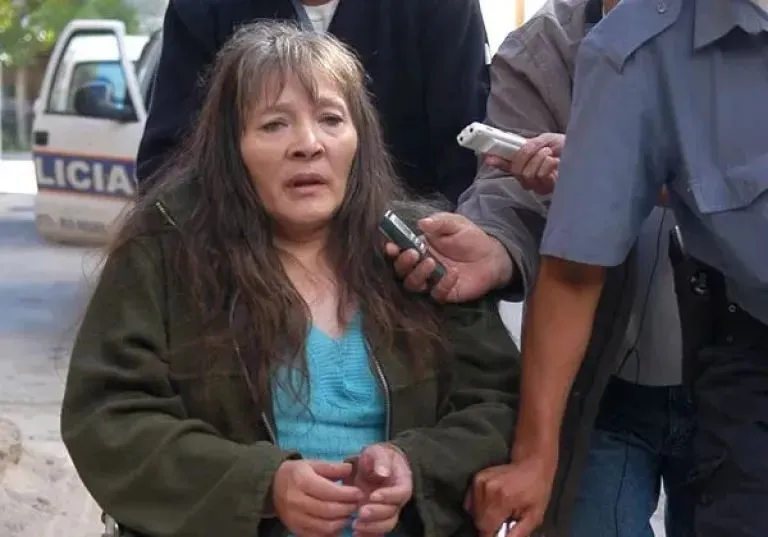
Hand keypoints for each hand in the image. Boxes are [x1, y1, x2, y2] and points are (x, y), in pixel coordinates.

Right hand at [273, 460, 362, 536]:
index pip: (329, 491)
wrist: (273, 486)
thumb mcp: (312, 464)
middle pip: (328, 510)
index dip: (347, 494)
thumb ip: (332, 467)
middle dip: (347, 508)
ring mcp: (295, 518)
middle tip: (357, 504)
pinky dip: (332, 532)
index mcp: (301, 481)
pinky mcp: (295, 529)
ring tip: (349, 513)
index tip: (359, 493)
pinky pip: (318, 536)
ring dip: (342, 521)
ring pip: (325, 526)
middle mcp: (296, 501)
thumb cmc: (297, 473)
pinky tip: (339, 523)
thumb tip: (350, 469)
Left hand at [349, 443, 412, 536]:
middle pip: (393, 513)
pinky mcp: (377, 518)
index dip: (388, 496)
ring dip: (372, 528)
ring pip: (386, 525)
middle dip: (377, 515)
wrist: (371, 465)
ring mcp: (387, 511)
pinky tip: (355, 534)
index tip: (373, 496)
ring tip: (355, 525)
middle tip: (361, 513)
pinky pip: (376, 531)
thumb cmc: (376, 457)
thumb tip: (382, 473)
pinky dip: (367, 535)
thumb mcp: (377, 451)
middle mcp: (397, 500)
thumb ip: (380, 460)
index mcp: (402, 482)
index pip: (400, 493)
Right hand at [384, 213, 512, 302]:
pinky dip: (441, 285)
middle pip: (400, 271)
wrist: (493, 255)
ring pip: (412, 285)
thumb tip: (421, 223)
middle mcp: (420, 265)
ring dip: (417, 275)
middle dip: (402, 263)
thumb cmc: (470, 237)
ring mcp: (430, 281)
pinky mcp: (444, 293)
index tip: (391, 246)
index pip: (397, 251)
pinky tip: (453, 274)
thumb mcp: (455, 223)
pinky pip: (435, 294)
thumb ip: (438, 222)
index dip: (391, 250)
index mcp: (418, 247)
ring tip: (431, 262)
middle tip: (413, 253)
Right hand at [466, 453, 557, 536]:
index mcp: (503, 498)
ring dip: (484, 516)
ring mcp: (480, 481)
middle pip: (478, 520)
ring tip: (499, 510)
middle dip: (489, 525)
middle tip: (504, 520)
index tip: (500, 532)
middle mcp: (487, 488)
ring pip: (473, 512)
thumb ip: (518, 533)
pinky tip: (491, 503)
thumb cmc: (536, 490)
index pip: (485, 527)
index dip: (491, 535)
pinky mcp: (476, 478)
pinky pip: (470, 502)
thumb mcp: (534, 515)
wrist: (531, 464)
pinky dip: (478, 507)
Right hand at [484, 133, 564, 194]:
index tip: (487, 157)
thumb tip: (515, 147)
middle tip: (539, 147)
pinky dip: (547, 164)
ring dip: (539, 158)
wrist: (584, 152)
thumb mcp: (543, 140)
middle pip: (515, 170)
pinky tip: (555, 162)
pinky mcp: (548, 189)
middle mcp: (528, 177)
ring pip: (527, 174)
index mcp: (525, 163)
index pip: (505, 164)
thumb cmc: (564, 147)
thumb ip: (527, 145)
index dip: (495, 161)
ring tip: (550, 154)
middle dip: (526, 155)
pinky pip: (540, 176)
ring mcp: (538, 185)